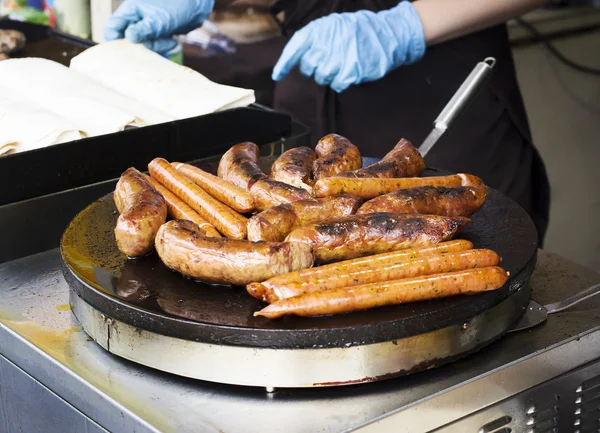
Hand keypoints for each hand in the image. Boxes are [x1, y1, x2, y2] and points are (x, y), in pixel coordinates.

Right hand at [104, 0, 214, 53]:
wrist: (196, 7)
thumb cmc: (178, 7)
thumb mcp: (160, 20)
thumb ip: (144, 29)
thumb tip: (129, 38)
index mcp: (130, 11)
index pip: (112, 27)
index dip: (114, 41)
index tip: (123, 53)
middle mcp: (135, 20)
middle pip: (127, 41)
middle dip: (143, 46)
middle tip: (156, 43)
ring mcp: (145, 28)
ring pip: (142, 46)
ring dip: (157, 47)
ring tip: (170, 40)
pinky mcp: (155, 36)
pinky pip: (153, 47)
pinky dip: (162, 47)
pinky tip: (172, 41)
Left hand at [272, 1, 425, 92]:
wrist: (388, 33)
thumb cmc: (359, 30)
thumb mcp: (334, 25)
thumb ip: (316, 38)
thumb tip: (300, 57)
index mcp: (319, 29)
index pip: (294, 48)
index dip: (284, 63)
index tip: (277, 75)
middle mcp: (325, 44)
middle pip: (308, 68)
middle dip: (314, 68)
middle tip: (328, 61)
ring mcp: (337, 59)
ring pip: (321, 78)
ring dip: (329, 75)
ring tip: (342, 64)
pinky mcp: (349, 73)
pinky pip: (336, 85)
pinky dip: (341, 82)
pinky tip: (349, 72)